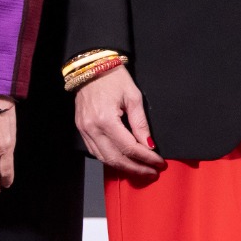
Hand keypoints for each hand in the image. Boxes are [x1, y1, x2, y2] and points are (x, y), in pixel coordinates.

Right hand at [74, 64, 165, 181]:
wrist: (91, 67)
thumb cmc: (113, 78)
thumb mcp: (133, 97)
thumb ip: (141, 123)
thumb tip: (149, 145)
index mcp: (106, 119)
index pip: (129, 147)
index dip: (146, 158)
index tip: (159, 163)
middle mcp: (92, 128)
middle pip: (116, 159)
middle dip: (136, 168)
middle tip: (152, 172)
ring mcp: (84, 130)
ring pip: (104, 159)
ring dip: (124, 167)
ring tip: (140, 170)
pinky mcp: (81, 129)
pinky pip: (95, 151)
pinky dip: (110, 159)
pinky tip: (123, 161)